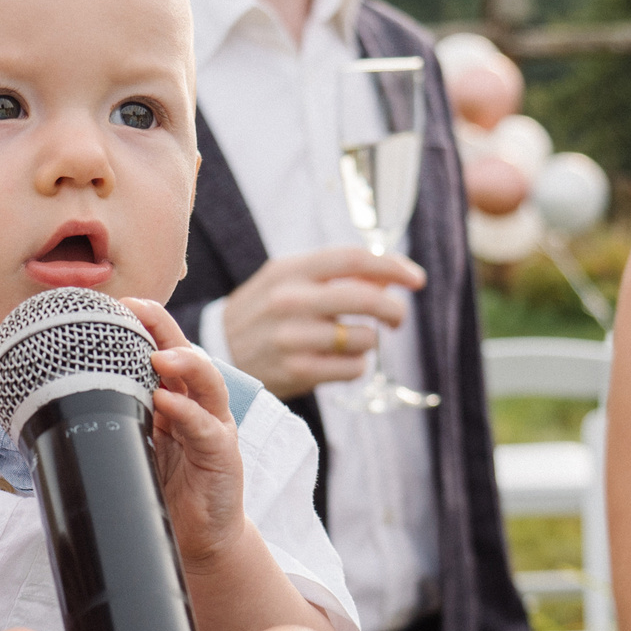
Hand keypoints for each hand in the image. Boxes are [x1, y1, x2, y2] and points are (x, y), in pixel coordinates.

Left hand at [124, 298, 246, 566]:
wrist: (194, 539)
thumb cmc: (162, 489)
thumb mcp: (131, 447)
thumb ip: (111, 420)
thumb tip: (54, 402)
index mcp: (174, 399)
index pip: (162, 350)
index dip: (145, 324)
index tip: (117, 303)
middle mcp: (197, 405)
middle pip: (186, 353)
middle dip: (163, 327)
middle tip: (137, 308)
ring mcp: (213, 427)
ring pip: (206, 382)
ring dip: (183, 363)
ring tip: (158, 354)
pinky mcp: (222, 456)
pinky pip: (206, 428)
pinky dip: (187, 412)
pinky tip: (167, 401)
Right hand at [219, 246, 425, 401]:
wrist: (215, 351)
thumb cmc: (263, 312)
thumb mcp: (288, 281)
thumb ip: (334, 275)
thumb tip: (389, 278)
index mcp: (290, 270)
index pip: (353, 260)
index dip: (392, 267)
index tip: (416, 279)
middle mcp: (290, 301)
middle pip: (366, 299)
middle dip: (394, 309)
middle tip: (397, 318)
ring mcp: (292, 338)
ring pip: (363, 337)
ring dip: (368, 341)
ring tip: (350, 342)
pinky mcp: (296, 371)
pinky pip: (352, 368)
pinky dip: (355, 365)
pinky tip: (339, 361)